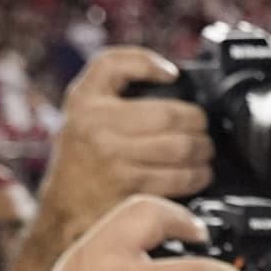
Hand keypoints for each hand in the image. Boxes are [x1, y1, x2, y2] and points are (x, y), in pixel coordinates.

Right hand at [40, 47, 213, 240]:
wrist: (67, 206)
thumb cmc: (84, 153)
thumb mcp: (85, 108)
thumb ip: (117, 80)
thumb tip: (170, 73)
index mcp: (85, 101)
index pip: (116, 64)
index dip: (150, 64)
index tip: (172, 76)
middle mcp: (96, 127)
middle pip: (169, 115)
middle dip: (198, 123)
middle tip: (201, 128)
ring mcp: (114, 160)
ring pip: (181, 148)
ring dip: (203, 152)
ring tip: (203, 152)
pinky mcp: (132, 191)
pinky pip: (180, 179)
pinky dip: (197, 176)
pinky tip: (197, 174)